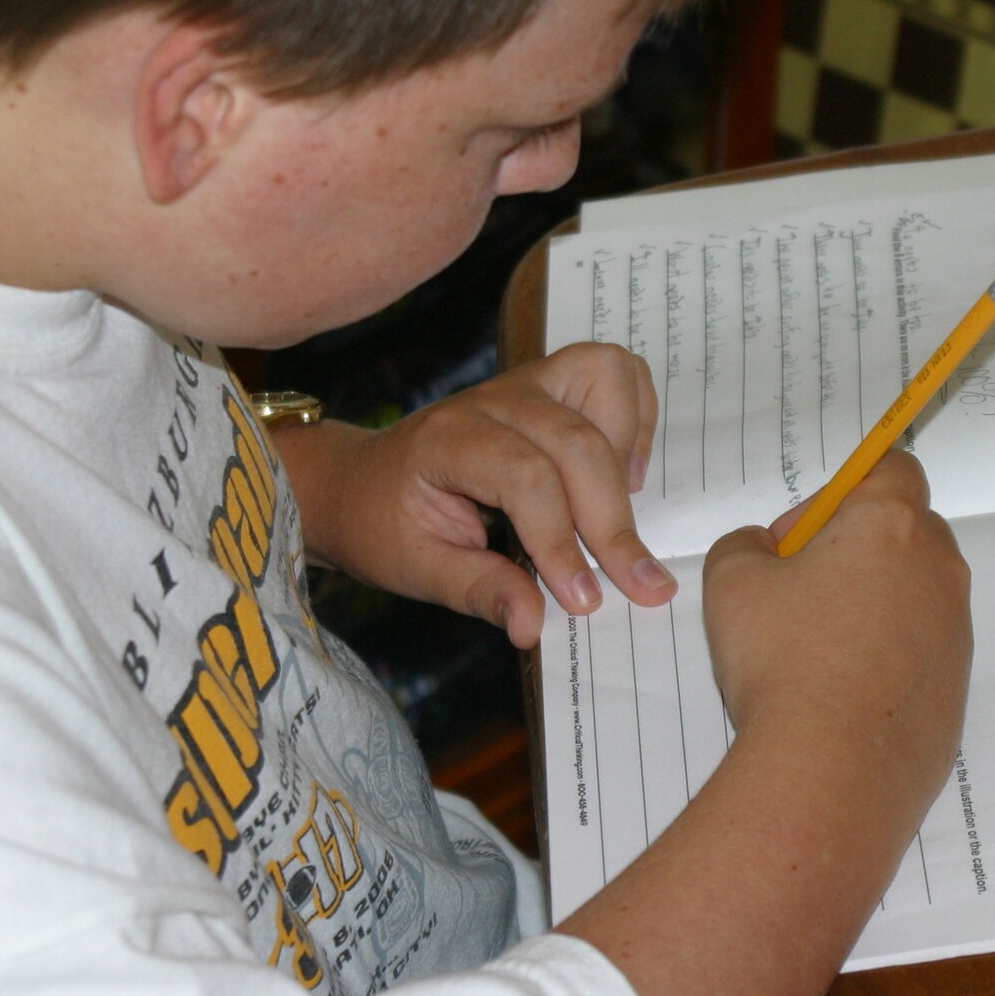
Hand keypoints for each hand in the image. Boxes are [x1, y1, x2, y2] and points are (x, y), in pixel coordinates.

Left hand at [275, 343, 675, 649]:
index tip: (584, 600)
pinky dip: (634, 413)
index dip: (562, 541)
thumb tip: (533, 625)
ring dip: (628, 444)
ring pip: (604, 379)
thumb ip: (479, 591)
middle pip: (576, 442)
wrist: (356, 482)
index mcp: (449, 440)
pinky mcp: (549, 384)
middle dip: (612, 520)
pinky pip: (611, 370)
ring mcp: (526, 384)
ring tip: (627, 508)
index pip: (527, 479)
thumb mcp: (417, 569)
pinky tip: (624, 471)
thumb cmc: (382, 524)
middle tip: (638, 585)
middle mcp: (494, 399)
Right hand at [700, 451, 971, 799]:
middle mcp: (938, 569)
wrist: (831, 770)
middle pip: (906, 531)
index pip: (893, 467)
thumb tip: (764, 549)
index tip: (803, 533)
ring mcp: (956, 632)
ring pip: (915, 595)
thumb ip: (744, 545)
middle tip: (799, 591)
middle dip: (856, 547)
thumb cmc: (782, 661)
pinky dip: (887, 660)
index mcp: (891, 524)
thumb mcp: (731, 583)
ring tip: (814, 652)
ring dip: (872, 606)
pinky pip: (921, 653)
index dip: (844, 489)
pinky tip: (838, 696)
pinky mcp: (957, 689)